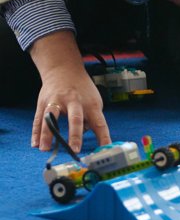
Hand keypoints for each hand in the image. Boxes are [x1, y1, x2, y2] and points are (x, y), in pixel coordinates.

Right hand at [29, 31, 109, 152]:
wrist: (64, 68)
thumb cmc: (82, 89)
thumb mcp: (93, 100)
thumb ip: (91, 119)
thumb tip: (83, 136)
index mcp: (90, 103)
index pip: (99, 122)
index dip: (103, 136)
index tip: (104, 150)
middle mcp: (74, 101)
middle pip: (76, 118)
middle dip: (75, 134)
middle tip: (74, 150)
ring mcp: (57, 101)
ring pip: (52, 117)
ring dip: (48, 134)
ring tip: (45, 149)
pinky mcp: (43, 102)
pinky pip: (38, 119)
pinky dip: (36, 132)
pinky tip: (35, 144)